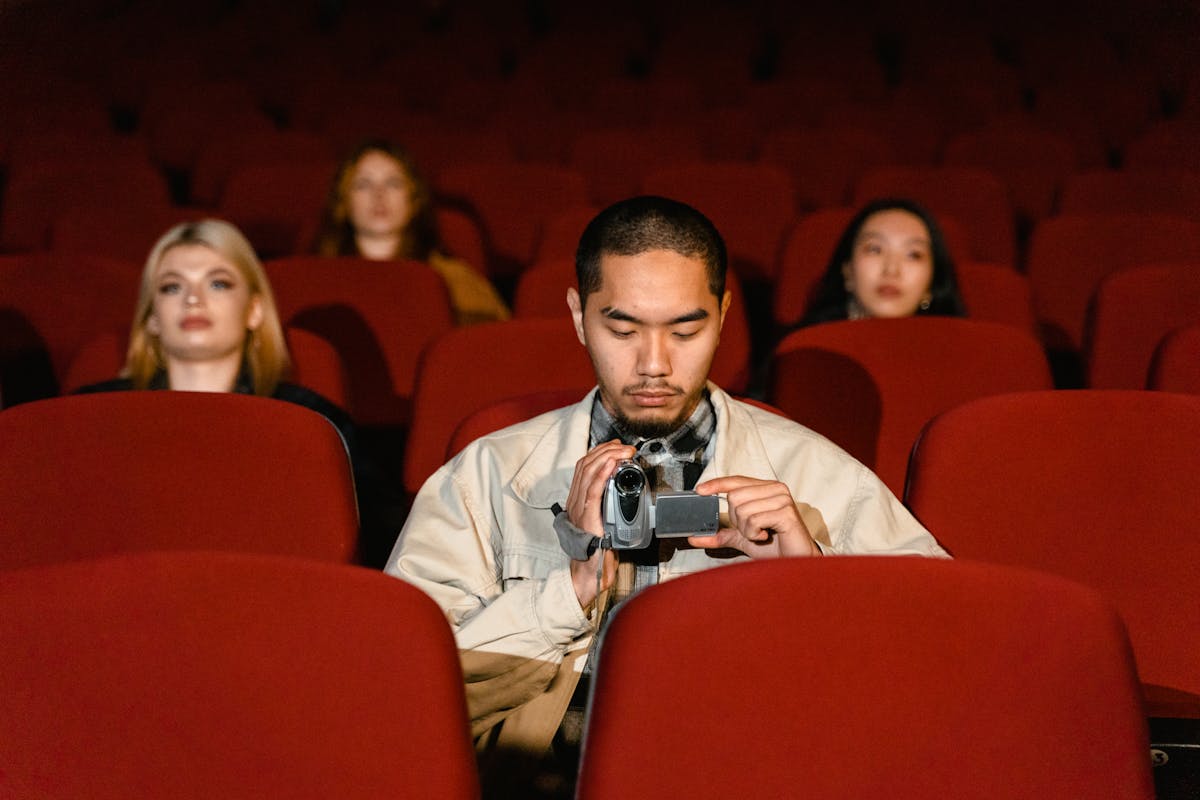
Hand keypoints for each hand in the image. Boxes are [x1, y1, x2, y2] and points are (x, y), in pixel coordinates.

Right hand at [566, 440, 635, 607]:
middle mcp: (574, 501)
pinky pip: (593, 490)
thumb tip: (624, 495)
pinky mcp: (587, 517)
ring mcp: (578, 508)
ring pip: (588, 473)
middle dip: (607, 451)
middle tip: (624, 448)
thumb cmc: (598, 551)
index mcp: (577, 500)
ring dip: (608, 458)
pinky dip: (602, 474)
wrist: (588, 573)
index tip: (616, 447)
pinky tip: (612, 465)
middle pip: (586, 465)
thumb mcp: (602, 522)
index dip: (600, 453)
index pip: (584, 467)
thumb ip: (607, 507)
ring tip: (623, 452)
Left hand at [689, 476, 820, 557]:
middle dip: (737, 520)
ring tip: (761, 534)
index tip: (700, 490)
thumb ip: (721, 535)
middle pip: (735, 496)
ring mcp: (782, 499)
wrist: (795, 562)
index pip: (736, 480)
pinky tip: (766, 536)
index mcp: (765, 489)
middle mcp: (775, 489)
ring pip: (743, 509)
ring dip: (746, 529)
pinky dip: (754, 533)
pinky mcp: (786, 512)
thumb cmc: (774, 547)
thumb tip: (694, 537)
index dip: (717, 484)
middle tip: (753, 530)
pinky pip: (754, 520)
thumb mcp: (742, 538)